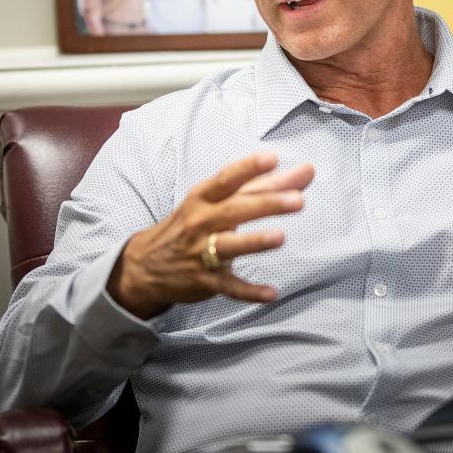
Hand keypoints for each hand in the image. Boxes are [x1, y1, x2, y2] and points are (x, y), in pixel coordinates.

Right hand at [107, 151, 312, 318]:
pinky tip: (271, 293)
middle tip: (297, 200)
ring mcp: (202, 252)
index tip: (272, 158)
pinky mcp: (205, 281)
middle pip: (235, 210)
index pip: (227, 179)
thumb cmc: (192, 224)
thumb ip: (263, 185)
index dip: (249, 168)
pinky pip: (229, 287)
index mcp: (204, 198)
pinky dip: (249, 292)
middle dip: (266, 204)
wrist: (146, 265)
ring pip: (230, 246)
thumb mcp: (218, 201)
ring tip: (280, 237)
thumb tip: (306, 171)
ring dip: (254, 242)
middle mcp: (201, 222)